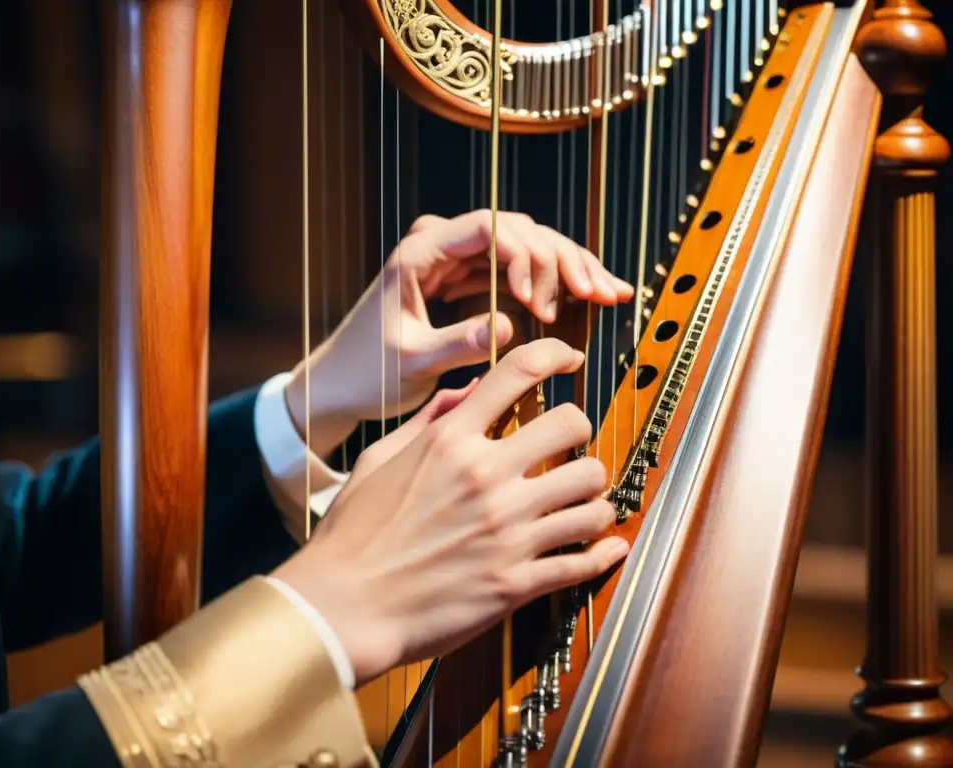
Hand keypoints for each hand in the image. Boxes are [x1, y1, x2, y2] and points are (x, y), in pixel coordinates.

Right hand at [273, 338, 630, 685]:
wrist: (342, 609)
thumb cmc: (352, 536)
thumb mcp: (378, 461)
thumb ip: (426, 421)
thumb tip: (466, 391)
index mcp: (449, 442)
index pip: (517, 373)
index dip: (554, 355)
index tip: (570, 360)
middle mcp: (485, 477)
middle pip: (572, 426)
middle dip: (579, 434)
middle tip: (570, 450)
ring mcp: (506, 531)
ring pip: (591, 494)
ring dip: (593, 497)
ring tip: (583, 504)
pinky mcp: (515, 582)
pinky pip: (584, 560)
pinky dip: (603, 553)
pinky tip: (608, 546)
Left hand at [284, 210, 633, 454]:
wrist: (343, 383)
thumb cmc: (365, 371)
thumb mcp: (409, 361)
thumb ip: (456, 343)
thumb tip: (509, 330)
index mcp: (419, 253)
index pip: (486, 228)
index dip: (522, 256)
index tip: (531, 302)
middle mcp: (443, 246)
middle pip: (518, 231)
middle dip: (559, 261)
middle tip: (591, 297)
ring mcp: (460, 261)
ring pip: (529, 247)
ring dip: (570, 268)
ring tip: (609, 293)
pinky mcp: (472, 280)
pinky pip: (522, 271)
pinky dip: (557, 283)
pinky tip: (594, 293)